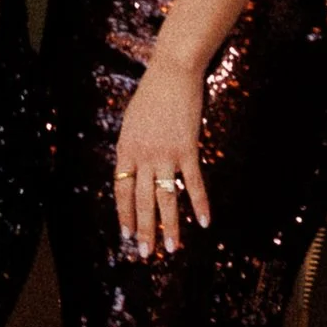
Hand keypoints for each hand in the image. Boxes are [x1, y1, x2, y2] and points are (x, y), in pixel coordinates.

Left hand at [113, 56, 209, 254]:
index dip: (124, 215)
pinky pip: (194, 182)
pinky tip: (205, 222)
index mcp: (125, 150)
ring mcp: (165, 154)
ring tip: (171, 249)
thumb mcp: (131, 123)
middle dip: (143, 230)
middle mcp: (143, 156)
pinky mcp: (187, 149)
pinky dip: (200, 203)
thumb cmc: (150, 96)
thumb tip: (133, 170)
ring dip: (170, 226)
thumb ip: (132, 148)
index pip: (120, 190)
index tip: (126, 235)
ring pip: (166, 198)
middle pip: (141, 200)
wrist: (171, 73)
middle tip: (145, 253)